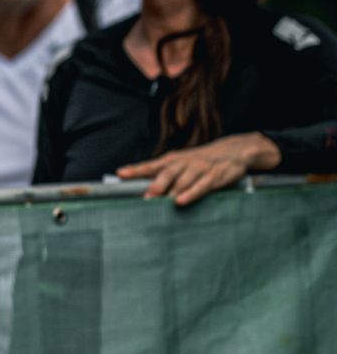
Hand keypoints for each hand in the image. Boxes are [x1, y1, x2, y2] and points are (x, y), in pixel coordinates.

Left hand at [119, 133, 276, 205]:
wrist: (232, 151)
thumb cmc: (198, 160)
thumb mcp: (179, 162)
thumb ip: (159, 173)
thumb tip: (137, 185)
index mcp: (172, 160)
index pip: (151, 164)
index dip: (136, 169)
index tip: (121, 173)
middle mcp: (184, 163)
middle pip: (167, 173)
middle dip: (156, 185)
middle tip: (145, 196)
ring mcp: (199, 169)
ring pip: (182, 182)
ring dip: (170, 193)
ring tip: (159, 203)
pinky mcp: (213, 177)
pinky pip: (201, 186)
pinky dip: (190, 194)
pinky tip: (180, 201)